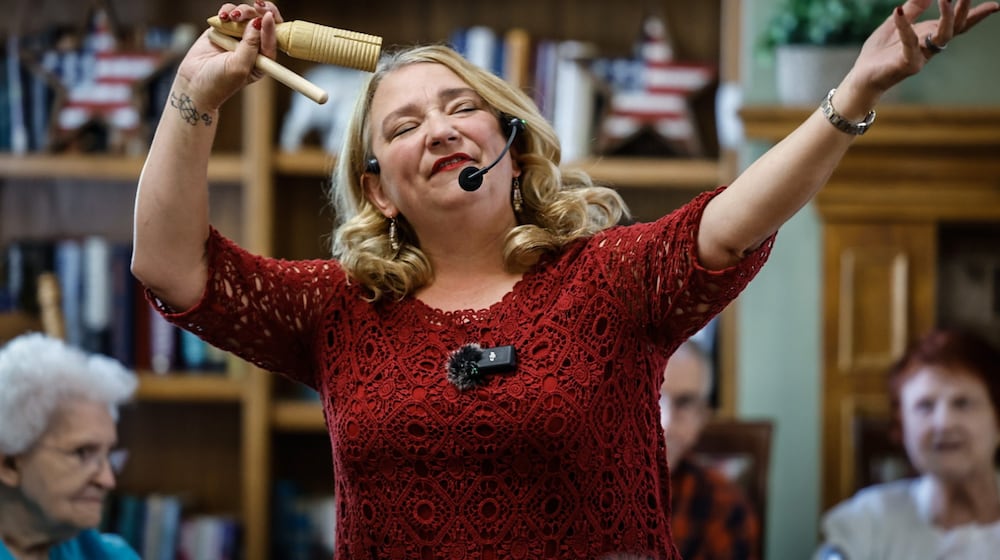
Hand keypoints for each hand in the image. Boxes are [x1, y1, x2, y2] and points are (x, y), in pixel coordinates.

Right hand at [173, 1, 284, 110]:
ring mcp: (238, 36)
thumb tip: (258, 23)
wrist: (193, 83)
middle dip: (260, 12)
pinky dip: (227, 11)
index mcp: (263, 59)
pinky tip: (223, 18)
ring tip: (232, 17)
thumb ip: (250, 46)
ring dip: (241, 11)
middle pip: (264, 22)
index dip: (272, 26)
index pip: (274, 39)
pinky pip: (229, 13)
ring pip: (246, 14)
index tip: (267, 16)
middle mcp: (253, 46)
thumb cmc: (219, 82)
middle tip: (256, 7)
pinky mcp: (223, 29)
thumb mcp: (239, 67)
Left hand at [844, 0, 997, 97]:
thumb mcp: (897, 22)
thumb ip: (914, 7)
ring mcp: (921, 56)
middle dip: (964, 10)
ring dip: (946, 17)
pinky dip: (904, 26)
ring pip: (942, 37)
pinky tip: (898, 11)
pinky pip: (909, 44)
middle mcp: (930, 46)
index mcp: (930, 35)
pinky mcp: (906, 64)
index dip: (978, 15)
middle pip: (956, 28)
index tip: (996, 6)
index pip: (960, 24)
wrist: (861, 77)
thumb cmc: (879, 52)